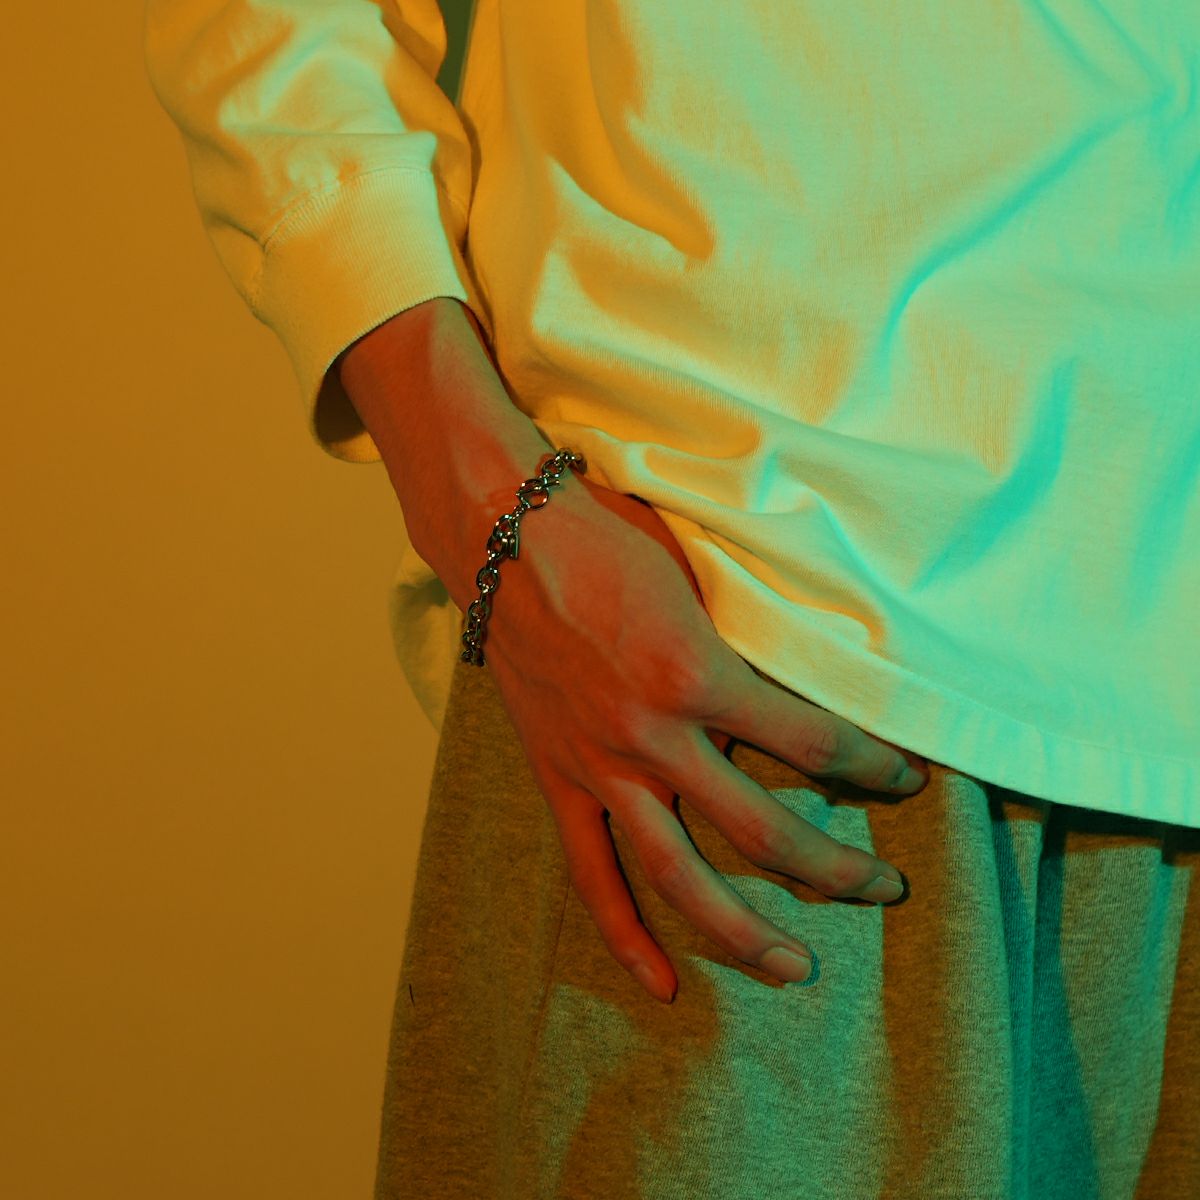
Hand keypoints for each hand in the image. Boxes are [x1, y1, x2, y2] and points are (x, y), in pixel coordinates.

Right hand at [478, 470, 926, 1002]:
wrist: (502, 537)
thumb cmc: (606, 541)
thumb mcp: (696, 579)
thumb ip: (744, 642)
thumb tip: (807, 683)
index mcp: (696, 673)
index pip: (812, 739)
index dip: (871, 762)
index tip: (904, 776)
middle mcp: (652, 734)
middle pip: (762, 829)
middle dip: (836, 868)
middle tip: (884, 889)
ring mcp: (601, 765)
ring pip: (679, 874)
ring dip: (743, 931)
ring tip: (795, 969)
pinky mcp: (559, 777)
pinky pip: (590, 872)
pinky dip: (624, 932)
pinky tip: (663, 983)